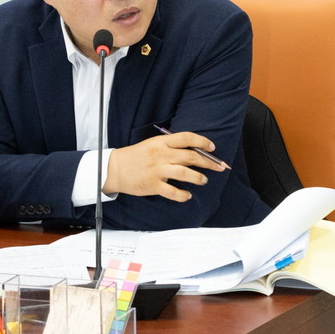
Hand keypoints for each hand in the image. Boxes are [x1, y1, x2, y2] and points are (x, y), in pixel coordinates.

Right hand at [102, 131, 225, 201]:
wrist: (115, 169)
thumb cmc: (136, 156)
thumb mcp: (152, 145)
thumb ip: (170, 147)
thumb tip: (194, 152)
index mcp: (161, 143)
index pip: (187, 138)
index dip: (202, 142)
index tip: (212, 148)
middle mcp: (161, 155)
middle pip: (191, 156)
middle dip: (209, 162)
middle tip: (219, 167)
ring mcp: (157, 170)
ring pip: (185, 173)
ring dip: (198, 178)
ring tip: (203, 180)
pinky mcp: (153, 185)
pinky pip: (173, 192)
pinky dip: (183, 195)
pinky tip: (187, 195)